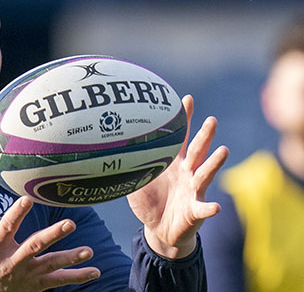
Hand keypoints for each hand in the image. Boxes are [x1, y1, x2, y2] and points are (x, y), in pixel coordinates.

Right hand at [0, 186, 99, 291]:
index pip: (6, 227)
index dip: (16, 213)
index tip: (28, 199)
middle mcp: (11, 262)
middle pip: (34, 247)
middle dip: (52, 235)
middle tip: (70, 224)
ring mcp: (25, 276)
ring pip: (50, 266)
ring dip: (71, 259)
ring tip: (89, 251)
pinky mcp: (35, 286)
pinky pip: (58, 282)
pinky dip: (77, 277)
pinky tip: (94, 271)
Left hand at [127, 95, 228, 258]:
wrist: (160, 229)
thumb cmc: (150, 201)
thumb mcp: (135, 181)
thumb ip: (127, 165)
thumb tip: (106, 147)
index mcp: (173, 163)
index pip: (180, 137)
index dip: (184, 119)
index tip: (187, 99)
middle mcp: (187, 173)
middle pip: (197, 150)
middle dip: (204, 135)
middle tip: (211, 120)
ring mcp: (193, 191)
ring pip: (205, 174)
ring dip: (214, 163)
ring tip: (223, 150)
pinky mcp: (195, 211)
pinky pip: (203, 209)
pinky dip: (209, 208)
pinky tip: (215, 206)